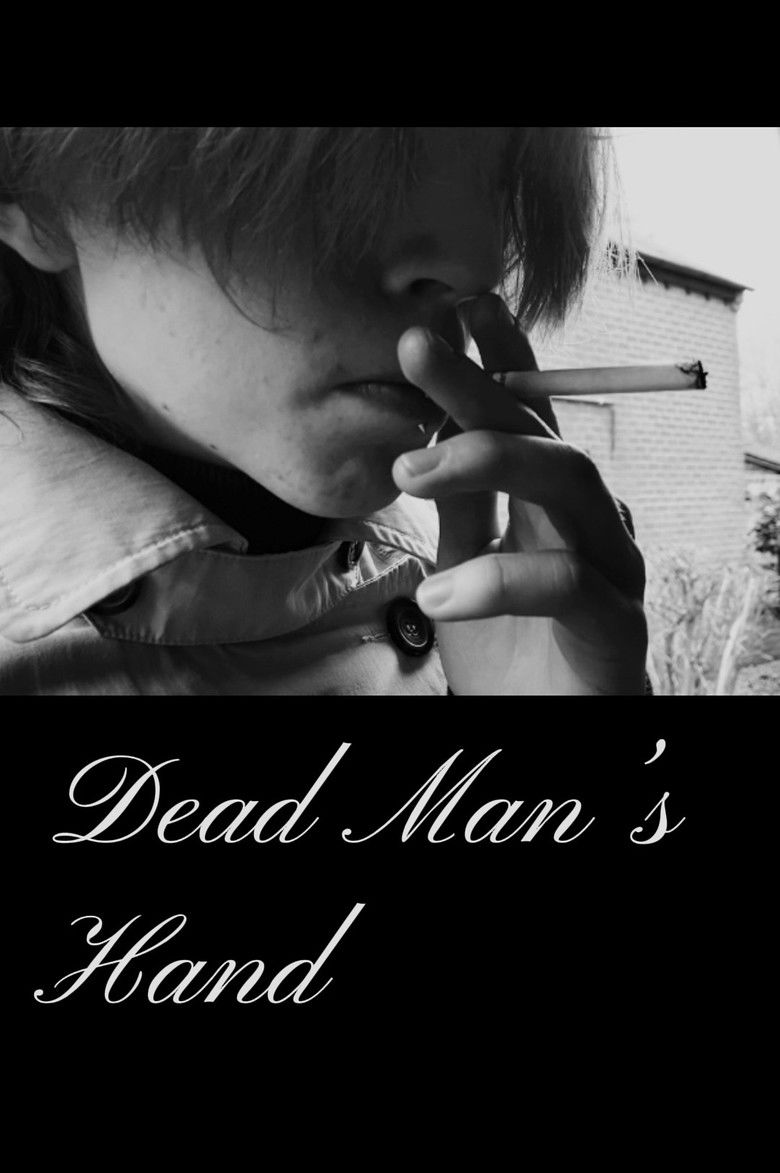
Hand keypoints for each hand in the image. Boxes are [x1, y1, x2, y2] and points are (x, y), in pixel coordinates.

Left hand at [391, 293, 647, 694]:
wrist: (546, 735)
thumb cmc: (512, 652)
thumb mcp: (466, 567)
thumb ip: (460, 508)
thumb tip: (427, 436)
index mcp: (549, 505)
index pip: (531, 417)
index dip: (504, 356)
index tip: (460, 306)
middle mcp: (588, 523)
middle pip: (546, 432)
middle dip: (481, 384)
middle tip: (415, 350)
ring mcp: (611, 568)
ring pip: (572, 481)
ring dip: (486, 462)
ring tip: (410, 473)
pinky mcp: (617, 625)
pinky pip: (568, 582)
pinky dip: (499, 581)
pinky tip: (438, 597)